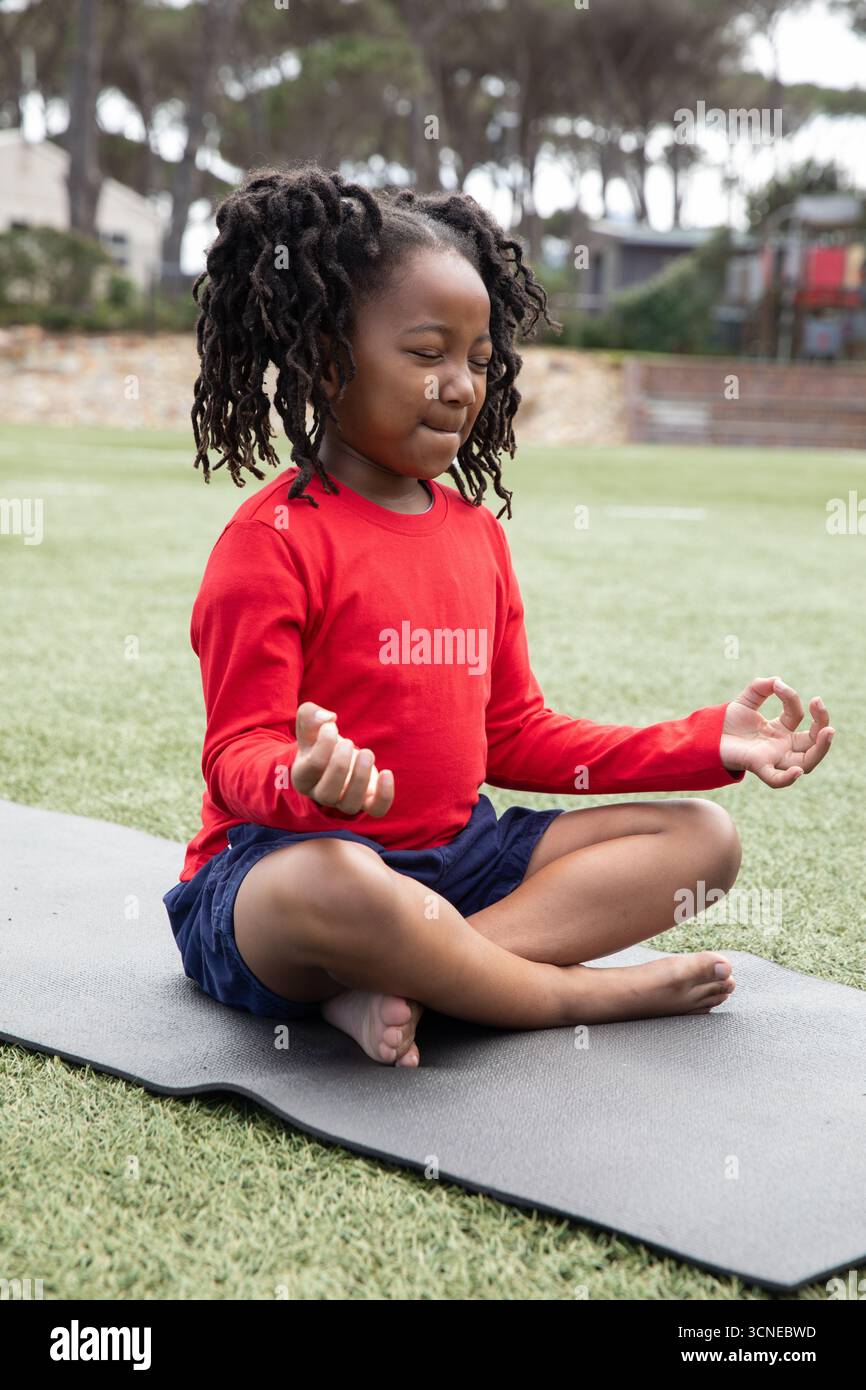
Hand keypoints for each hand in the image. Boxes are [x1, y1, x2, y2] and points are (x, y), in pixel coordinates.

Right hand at [291, 701, 394, 816]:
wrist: (334, 754)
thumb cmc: (318, 738)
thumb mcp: (309, 723)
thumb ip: (311, 714)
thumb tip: (329, 718)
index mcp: (303, 776)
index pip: (312, 767)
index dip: (324, 744)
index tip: (332, 726)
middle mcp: (321, 794)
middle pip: (327, 793)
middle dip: (340, 765)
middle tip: (349, 742)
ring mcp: (344, 800)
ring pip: (350, 805)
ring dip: (360, 778)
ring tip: (367, 753)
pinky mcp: (367, 800)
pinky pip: (377, 810)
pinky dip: (385, 795)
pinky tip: (386, 773)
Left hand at [719, 676, 834, 787]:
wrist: (705, 735)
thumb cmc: (727, 721)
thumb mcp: (746, 699)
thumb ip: (761, 687)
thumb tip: (777, 680)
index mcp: (780, 730)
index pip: (796, 716)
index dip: (791, 698)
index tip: (778, 686)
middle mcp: (781, 746)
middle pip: (812, 742)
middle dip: (821, 723)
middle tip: (819, 704)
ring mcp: (772, 758)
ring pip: (806, 762)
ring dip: (821, 748)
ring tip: (828, 731)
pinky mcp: (757, 767)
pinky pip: (776, 779)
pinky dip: (788, 778)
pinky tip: (798, 770)